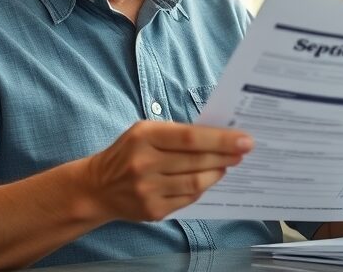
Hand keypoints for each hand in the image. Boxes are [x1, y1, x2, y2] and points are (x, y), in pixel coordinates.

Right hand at [80, 121, 252, 221]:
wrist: (98, 187)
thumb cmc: (128, 153)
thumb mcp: (144, 132)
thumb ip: (177, 133)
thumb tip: (218, 135)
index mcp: (144, 137)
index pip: (190, 138)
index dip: (221, 139)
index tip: (244, 140)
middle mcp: (144, 164)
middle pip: (196, 161)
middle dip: (225, 156)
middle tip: (243, 152)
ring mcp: (148, 190)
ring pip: (195, 182)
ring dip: (217, 173)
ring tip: (227, 165)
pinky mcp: (152, 211)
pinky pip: (187, 199)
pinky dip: (202, 188)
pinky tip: (208, 179)